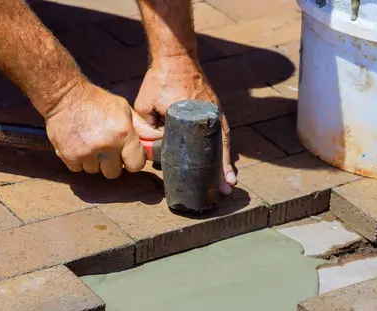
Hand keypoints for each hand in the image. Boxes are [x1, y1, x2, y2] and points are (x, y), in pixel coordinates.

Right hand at [46, 81, 161, 178]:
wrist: (64, 95)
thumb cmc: (95, 101)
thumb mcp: (122, 108)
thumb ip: (140, 127)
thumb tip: (157, 139)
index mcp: (123, 133)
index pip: (136, 164)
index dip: (132, 161)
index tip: (127, 156)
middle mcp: (106, 145)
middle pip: (113, 173)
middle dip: (111, 163)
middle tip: (105, 149)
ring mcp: (86, 152)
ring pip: (94, 171)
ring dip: (93, 162)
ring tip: (89, 144)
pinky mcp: (69, 155)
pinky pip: (77, 169)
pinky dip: (77, 160)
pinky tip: (78, 145)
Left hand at [134, 56, 235, 194]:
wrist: (176, 55)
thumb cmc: (160, 78)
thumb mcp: (146, 104)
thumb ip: (148, 126)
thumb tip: (152, 147)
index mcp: (192, 116)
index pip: (198, 147)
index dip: (203, 165)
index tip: (208, 180)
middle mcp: (208, 115)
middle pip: (218, 148)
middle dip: (221, 170)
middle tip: (225, 188)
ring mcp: (214, 111)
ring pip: (223, 141)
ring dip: (226, 161)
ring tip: (229, 181)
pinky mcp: (214, 108)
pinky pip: (222, 131)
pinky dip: (224, 146)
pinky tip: (225, 160)